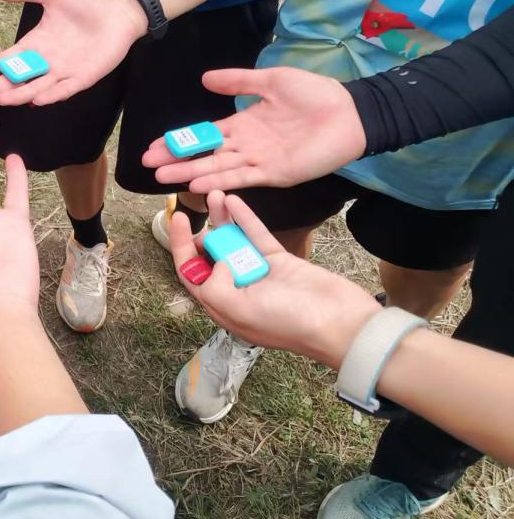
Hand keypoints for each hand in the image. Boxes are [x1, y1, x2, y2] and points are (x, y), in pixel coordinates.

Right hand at [0, 0, 147, 104]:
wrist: (118, 10)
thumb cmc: (86, 1)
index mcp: (36, 43)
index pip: (8, 59)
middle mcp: (46, 60)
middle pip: (17, 78)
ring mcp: (64, 71)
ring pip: (37, 86)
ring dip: (19, 94)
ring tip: (1, 99)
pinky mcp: (83, 77)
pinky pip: (65, 89)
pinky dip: (52, 94)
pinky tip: (36, 100)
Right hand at [142, 67, 367, 191]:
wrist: (350, 113)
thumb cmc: (315, 95)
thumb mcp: (271, 80)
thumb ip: (238, 81)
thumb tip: (204, 78)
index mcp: (244, 124)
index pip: (204, 134)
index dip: (179, 140)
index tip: (154, 146)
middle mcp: (246, 145)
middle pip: (203, 154)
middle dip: (175, 159)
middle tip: (148, 164)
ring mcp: (258, 161)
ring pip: (216, 167)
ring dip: (190, 173)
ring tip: (163, 177)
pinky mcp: (274, 173)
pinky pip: (241, 177)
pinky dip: (218, 179)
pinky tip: (197, 182)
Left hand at [169, 191, 377, 368]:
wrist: (341, 322)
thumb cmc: (290, 323)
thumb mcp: (240, 311)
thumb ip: (215, 287)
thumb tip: (215, 263)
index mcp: (223, 306)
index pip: (192, 274)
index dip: (181, 247)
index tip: (177, 219)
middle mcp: (237, 289)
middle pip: (211, 254)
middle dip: (202, 229)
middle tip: (201, 203)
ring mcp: (259, 273)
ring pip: (233, 241)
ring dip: (223, 219)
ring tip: (216, 194)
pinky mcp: (280, 260)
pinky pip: (256, 235)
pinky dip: (244, 218)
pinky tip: (234, 201)